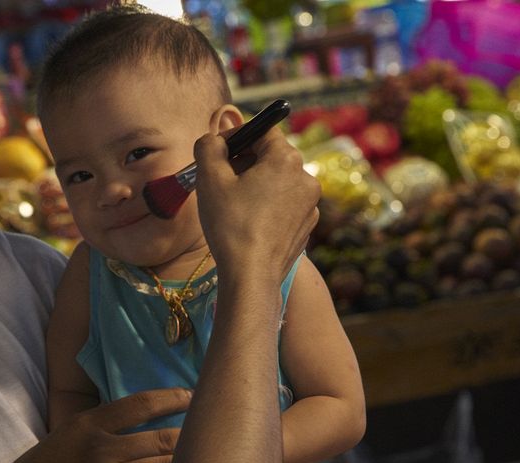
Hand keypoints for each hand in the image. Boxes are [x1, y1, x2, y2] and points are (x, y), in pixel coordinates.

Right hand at [7, 388, 189, 462]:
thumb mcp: (64, 439)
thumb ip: (99, 431)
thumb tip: (139, 427)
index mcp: (88, 425)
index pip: (140, 404)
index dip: (172, 398)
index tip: (191, 397)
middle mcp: (100, 450)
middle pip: (162, 440)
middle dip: (187, 443)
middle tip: (203, 445)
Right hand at [193, 127, 319, 284]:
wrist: (251, 276)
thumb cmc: (231, 226)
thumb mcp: (210, 179)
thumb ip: (209, 148)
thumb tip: (213, 141)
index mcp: (286, 159)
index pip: (262, 130)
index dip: (236, 136)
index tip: (216, 151)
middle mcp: (306, 177)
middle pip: (271, 156)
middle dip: (244, 162)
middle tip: (219, 178)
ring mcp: (310, 204)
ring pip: (278, 181)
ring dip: (255, 184)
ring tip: (232, 204)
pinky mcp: (306, 225)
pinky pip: (284, 204)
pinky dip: (267, 205)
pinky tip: (248, 222)